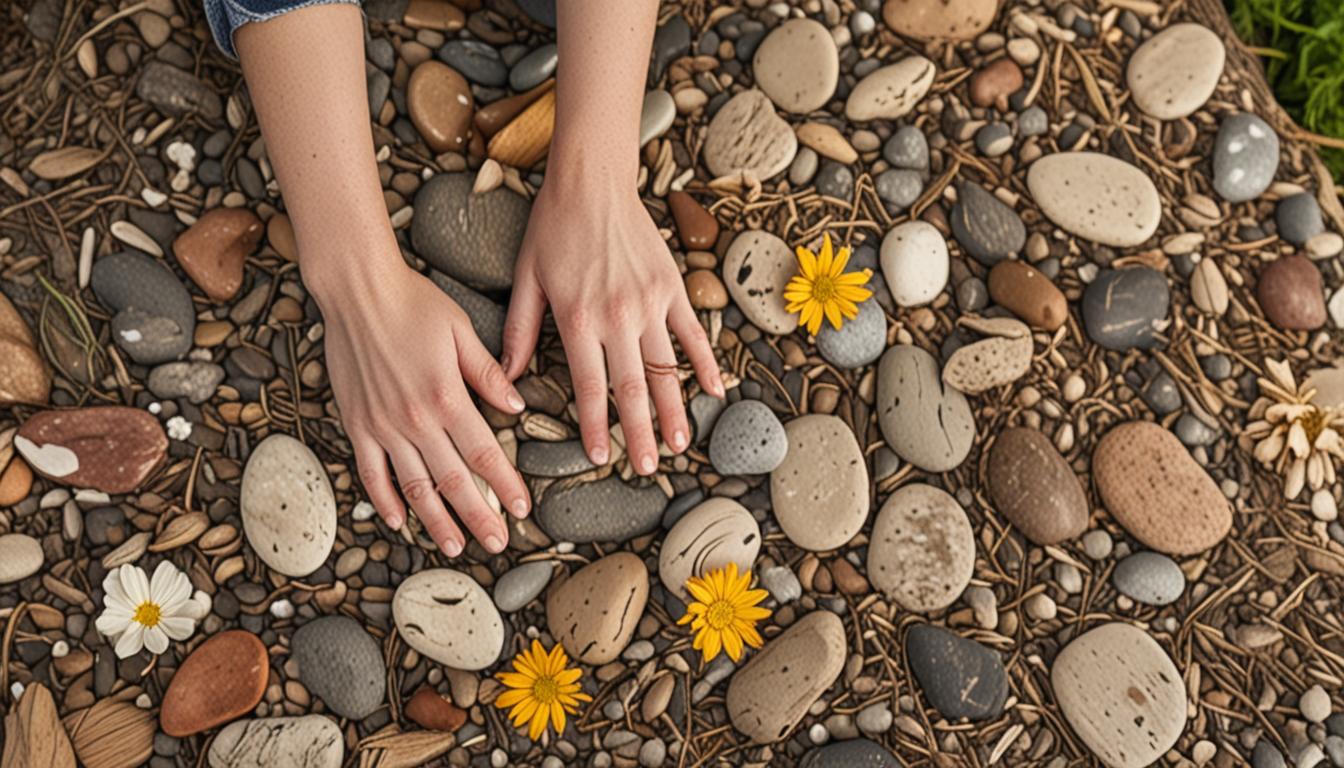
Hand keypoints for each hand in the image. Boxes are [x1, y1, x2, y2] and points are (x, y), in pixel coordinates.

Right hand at [308, 260, 529, 556]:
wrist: (357, 291)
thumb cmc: (414, 303)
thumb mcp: (462, 331)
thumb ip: (489, 374)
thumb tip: (519, 408)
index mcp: (447, 397)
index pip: (485, 454)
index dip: (506, 485)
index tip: (523, 509)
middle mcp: (415, 420)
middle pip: (454, 481)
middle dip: (479, 517)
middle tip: (498, 544)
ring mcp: (383, 426)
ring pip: (414, 487)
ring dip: (437, 521)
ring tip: (454, 547)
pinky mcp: (357, 424)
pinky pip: (370, 473)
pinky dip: (384, 501)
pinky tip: (399, 522)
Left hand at [501, 174, 723, 473]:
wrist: (592, 181)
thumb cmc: (553, 228)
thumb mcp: (526, 280)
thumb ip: (518, 333)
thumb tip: (506, 382)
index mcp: (577, 320)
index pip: (591, 388)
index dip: (596, 428)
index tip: (600, 457)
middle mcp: (618, 317)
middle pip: (633, 389)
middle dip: (641, 434)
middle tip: (648, 469)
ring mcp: (651, 303)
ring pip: (666, 370)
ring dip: (675, 411)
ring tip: (682, 445)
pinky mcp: (673, 287)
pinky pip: (693, 334)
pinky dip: (705, 364)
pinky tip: (713, 392)